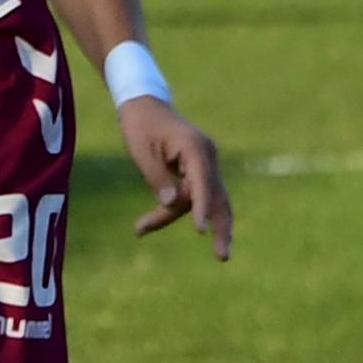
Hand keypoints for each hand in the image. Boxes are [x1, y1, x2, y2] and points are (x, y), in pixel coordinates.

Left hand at [118, 93, 235, 255]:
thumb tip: (172, 204)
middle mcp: (206, 156)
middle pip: (218, 197)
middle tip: (222, 257)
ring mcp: (205, 164)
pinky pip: (191, 196)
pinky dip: (175, 211)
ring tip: (174, 244)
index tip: (199, 231)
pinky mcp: (197, 171)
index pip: (203, 182)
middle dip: (220, 228)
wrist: (145, 105)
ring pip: (205, 201)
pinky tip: (144, 225)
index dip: (202, 207)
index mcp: (194, 146)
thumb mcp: (141, 151)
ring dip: (194, 224)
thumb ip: (157, 177)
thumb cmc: (140, 125)